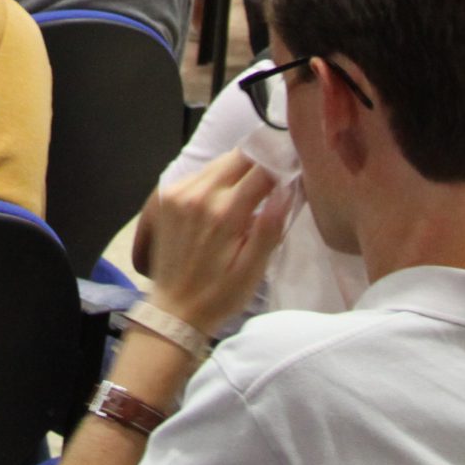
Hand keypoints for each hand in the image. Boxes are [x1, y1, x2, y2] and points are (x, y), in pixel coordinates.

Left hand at [135, 150, 294, 335]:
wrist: (174, 308)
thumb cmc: (219, 294)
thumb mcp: (252, 270)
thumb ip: (270, 228)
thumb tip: (288, 189)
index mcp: (225, 213)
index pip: (262, 169)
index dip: (282, 164)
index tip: (295, 168)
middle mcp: (199, 194)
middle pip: (239, 156)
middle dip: (261, 161)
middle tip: (277, 177)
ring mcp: (179, 191)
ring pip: (220, 161)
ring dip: (239, 169)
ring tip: (254, 189)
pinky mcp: (168, 194)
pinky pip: (201, 173)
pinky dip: (218, 178)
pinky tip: (225, 199)